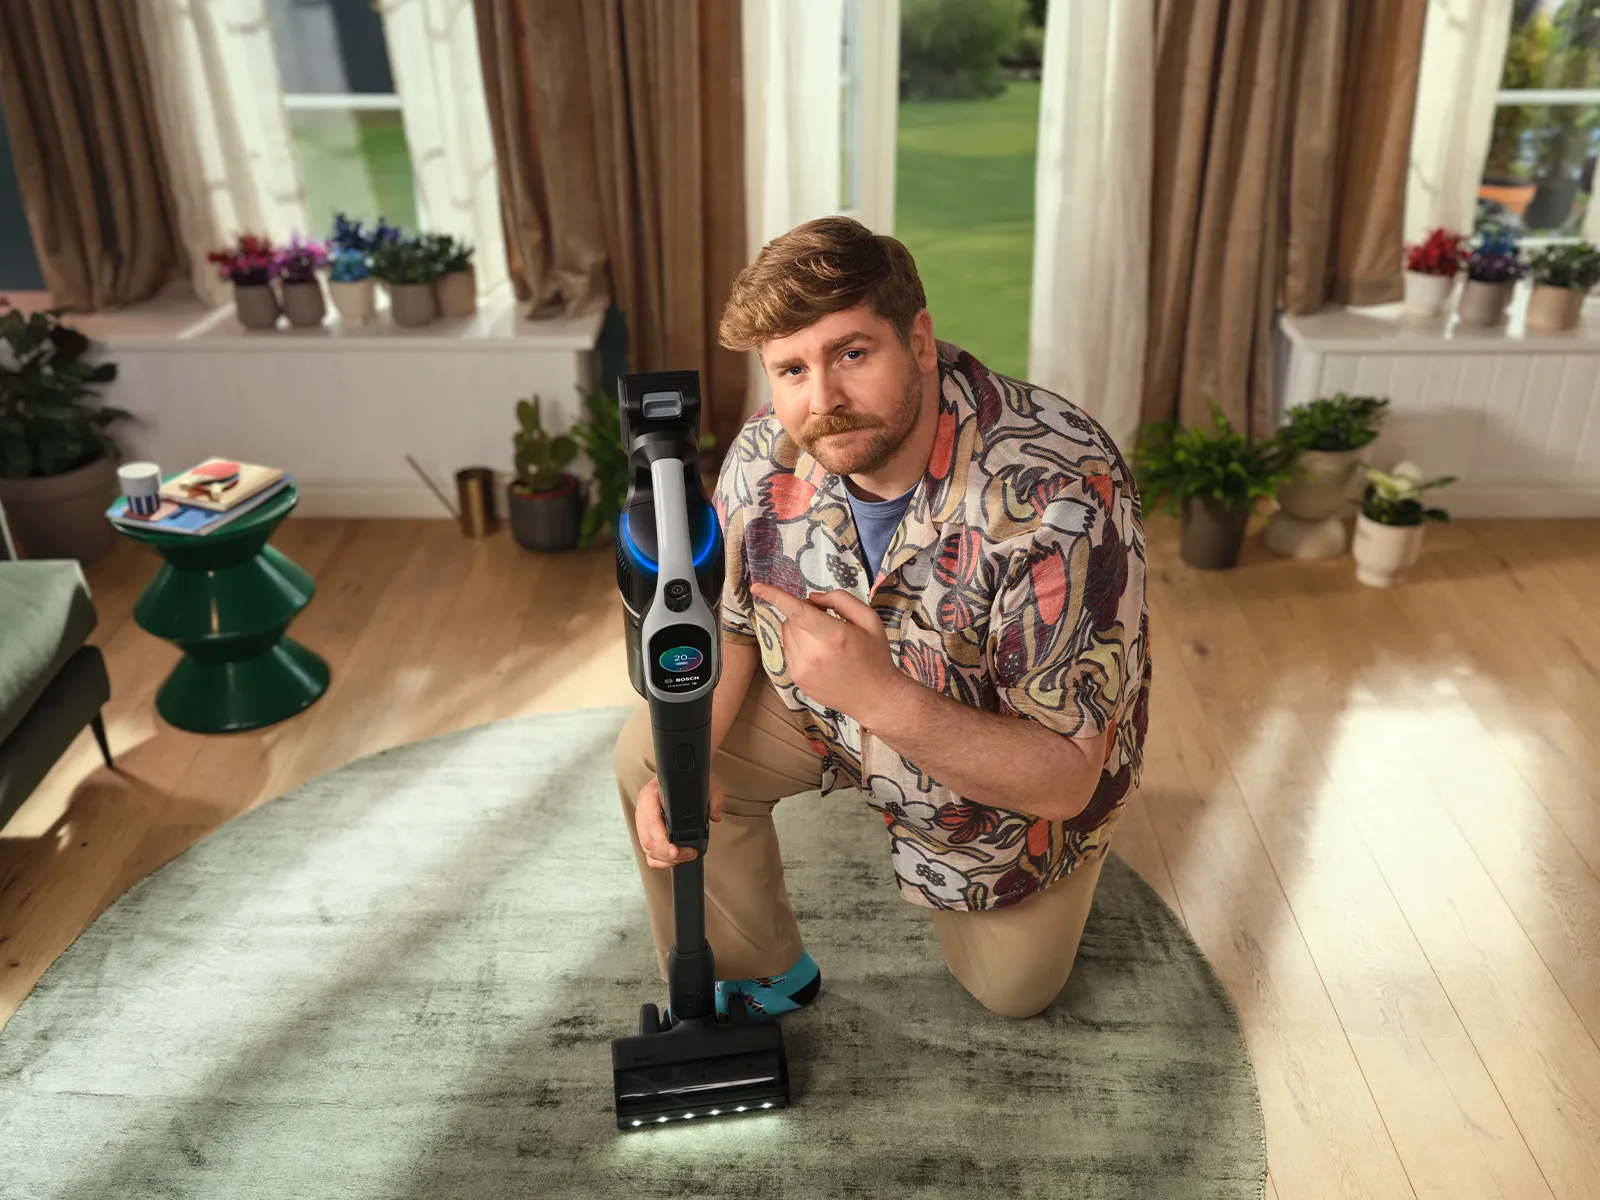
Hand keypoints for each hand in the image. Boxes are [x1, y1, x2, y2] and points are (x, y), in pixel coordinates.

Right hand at [634, 773, 725, 868]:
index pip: (651, 821)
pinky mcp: (646, 832)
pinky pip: (648, 852)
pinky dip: (661, 860)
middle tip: (689, 854)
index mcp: (650, 795)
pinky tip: (674, 859)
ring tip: (686, 856)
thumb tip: (715, 816)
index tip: (676, 850)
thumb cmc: (688, 780)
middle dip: (669, 854)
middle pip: (649, 841)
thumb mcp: (704, 784)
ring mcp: (642, 822)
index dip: (662, 840)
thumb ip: (713, 798)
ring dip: (666, 859)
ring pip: (647, 849)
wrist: (681, 777)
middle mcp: (643, 809)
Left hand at [749, 582, 905, 721]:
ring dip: (799, 628)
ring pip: (786, 634)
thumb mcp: (869, 619)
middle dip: (803, 612)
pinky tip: (819, 651)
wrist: (875, 697)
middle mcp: (813, 654)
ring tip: (823, 636)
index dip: (774, 596)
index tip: (756, 586)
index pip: (796, 611)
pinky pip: (788, 650)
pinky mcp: (798, 679)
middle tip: (825, 617)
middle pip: (791, 620)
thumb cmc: (875, 656)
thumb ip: (841, 600)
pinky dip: (799, 643)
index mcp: (833, 636)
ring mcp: (803, 670)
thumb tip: (812, 597)